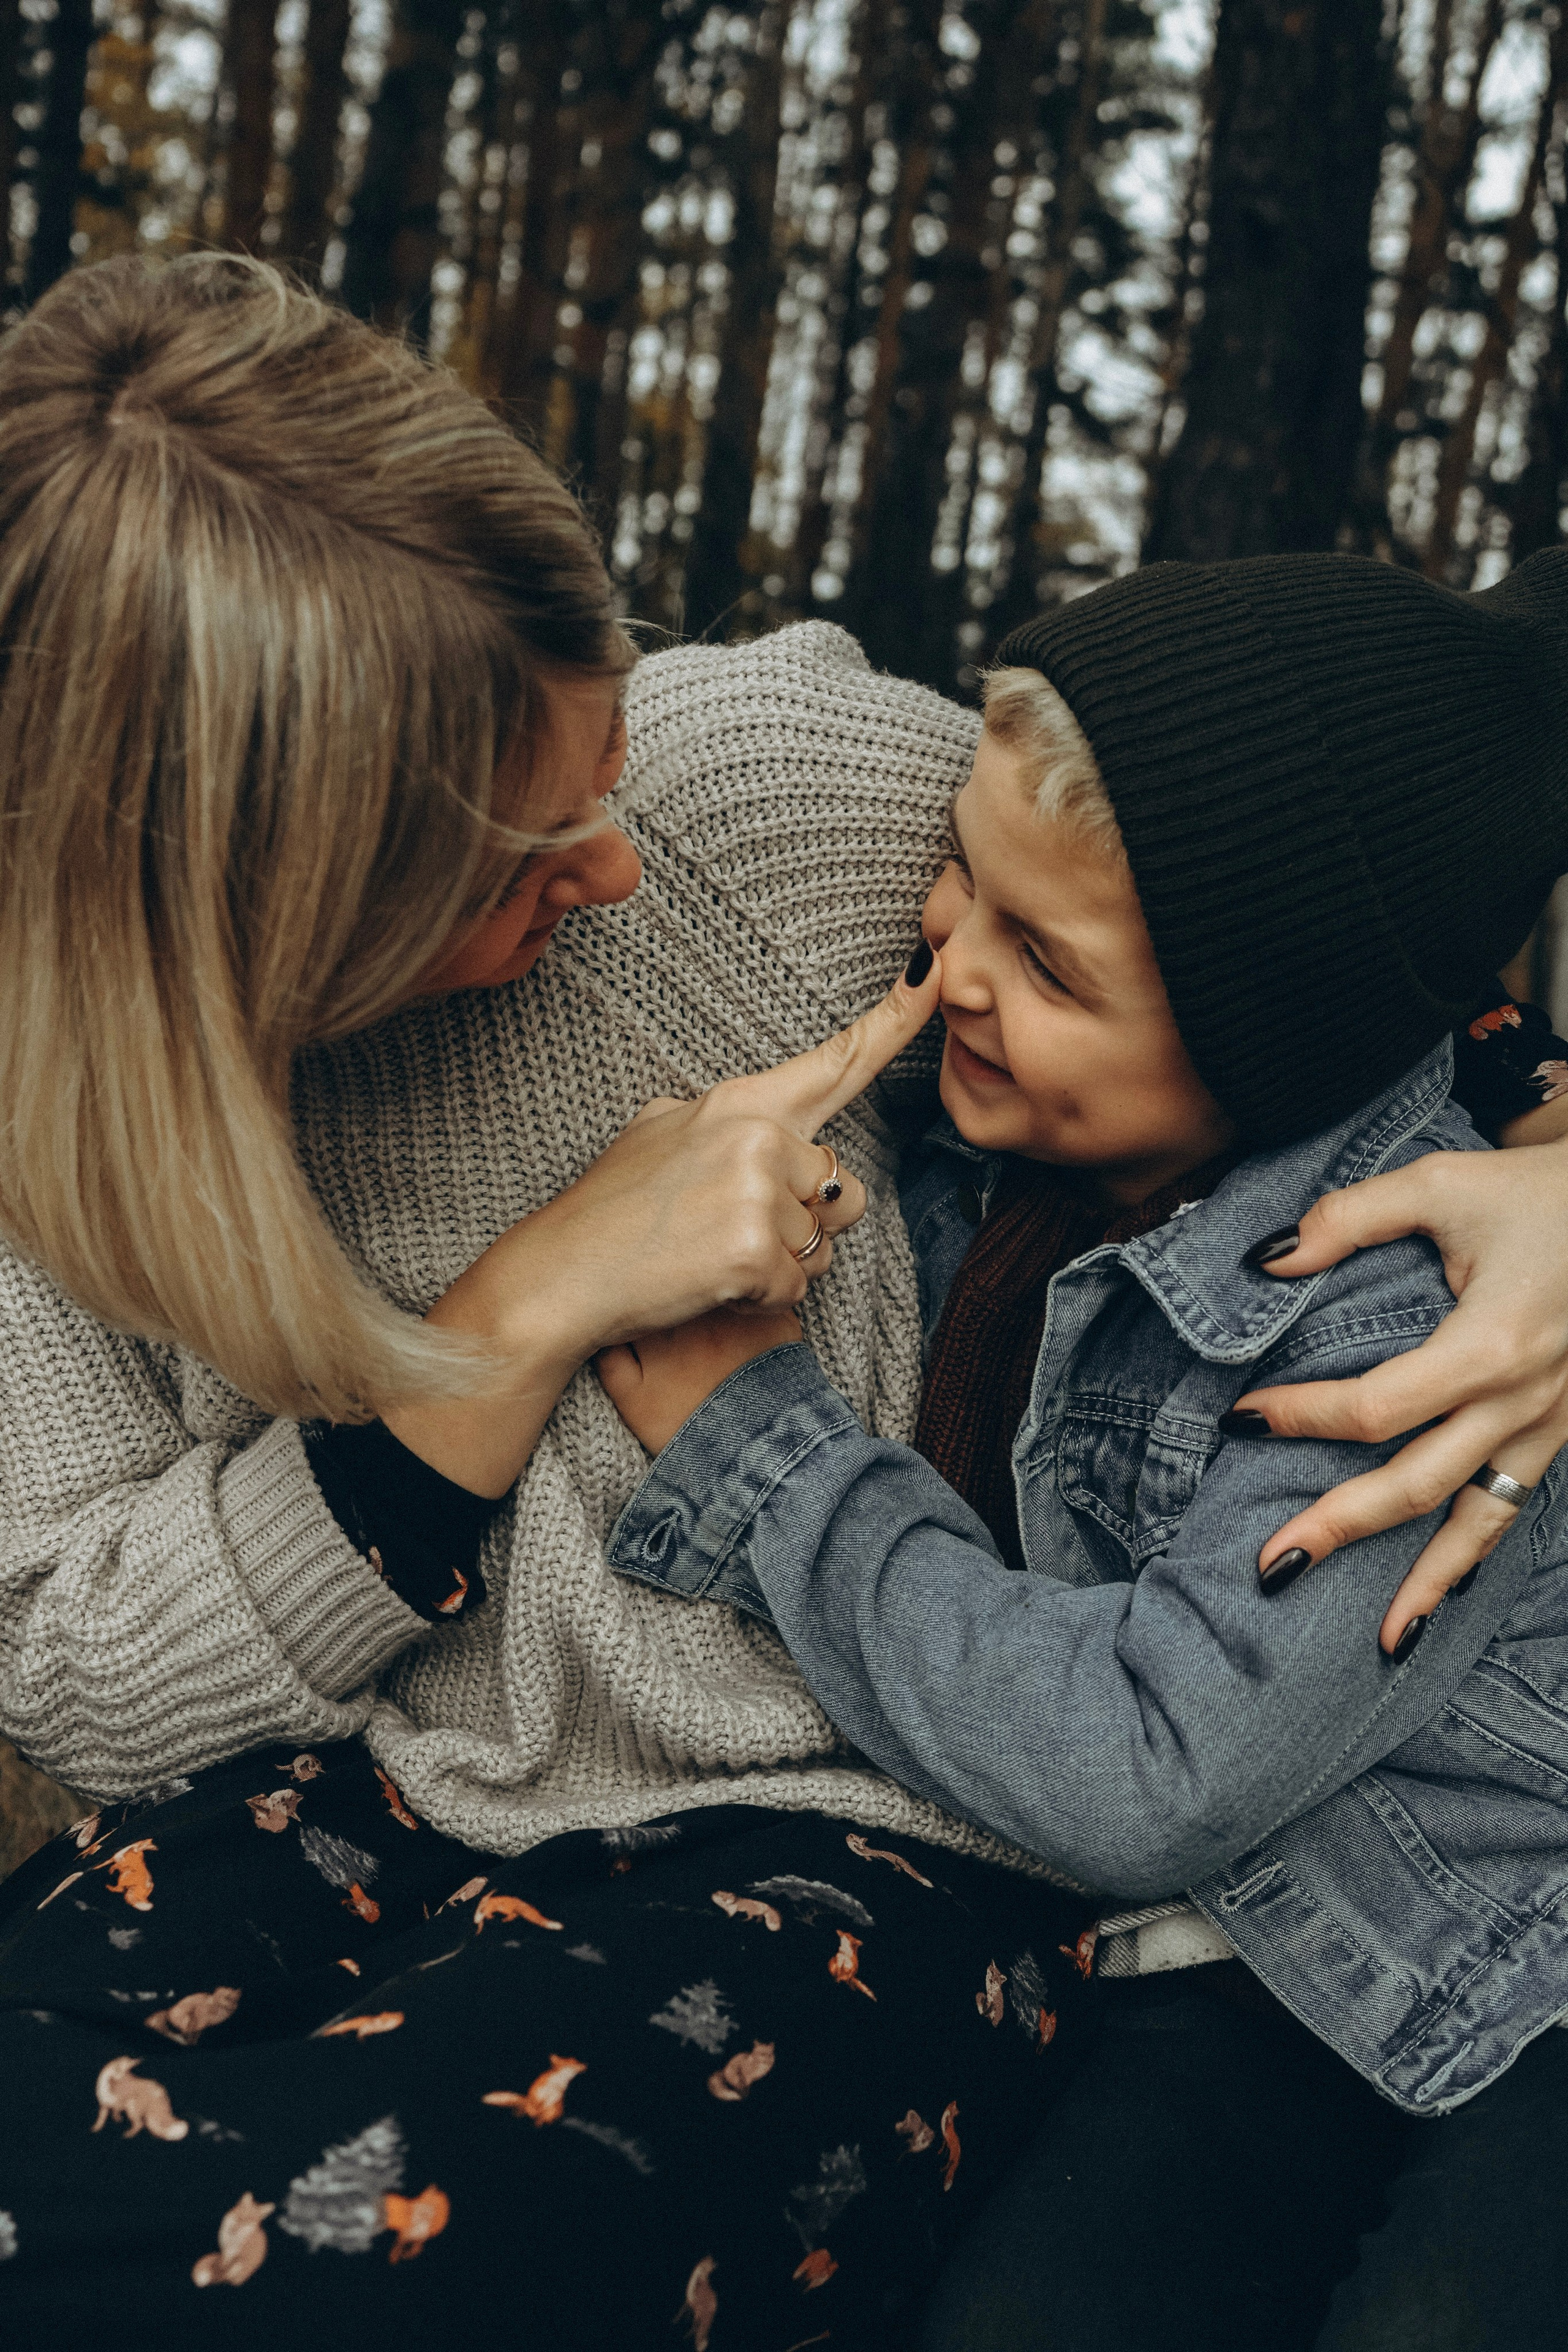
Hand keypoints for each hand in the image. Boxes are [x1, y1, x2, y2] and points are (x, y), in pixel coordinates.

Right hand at [385, 948, 943, 1494]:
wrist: (561, 1273)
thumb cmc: (610, 1211)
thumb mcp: (659, 1134)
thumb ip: (721, 1123)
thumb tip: (744, 1123)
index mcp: (740, 1102)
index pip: (835, 1060)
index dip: (896, 1018)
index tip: (937, 971)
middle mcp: (757, 1135)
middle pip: (839, 1188)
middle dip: (801, 1223)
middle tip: (725, 1229)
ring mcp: (756, 1191)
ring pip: (822, 1245)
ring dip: (782, 1265)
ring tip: (711, 1254)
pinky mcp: (752, 1250)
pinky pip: (798, 1286)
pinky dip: (762, 1298)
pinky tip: (709, 1283)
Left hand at [1230, 1134, 1567, 1651]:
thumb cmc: (1537, 1195)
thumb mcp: (1440, 1185)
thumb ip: (1348, 1219)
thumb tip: (1264, 1260)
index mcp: (1490, 1345)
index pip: (1377, 1405)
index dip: (1302, 1415)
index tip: (1241, 1417)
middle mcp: (1521, 1400)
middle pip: (1416, 1484)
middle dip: (1341, 1528)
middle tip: (1269, 1566)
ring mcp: (1546, 1426)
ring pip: (1475, 1521)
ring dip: (1422, 1581)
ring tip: (1376, 1640)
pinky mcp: (1557, 1432)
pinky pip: (1510, 1509)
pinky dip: (1473, 1561)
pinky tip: (1436, 1605)